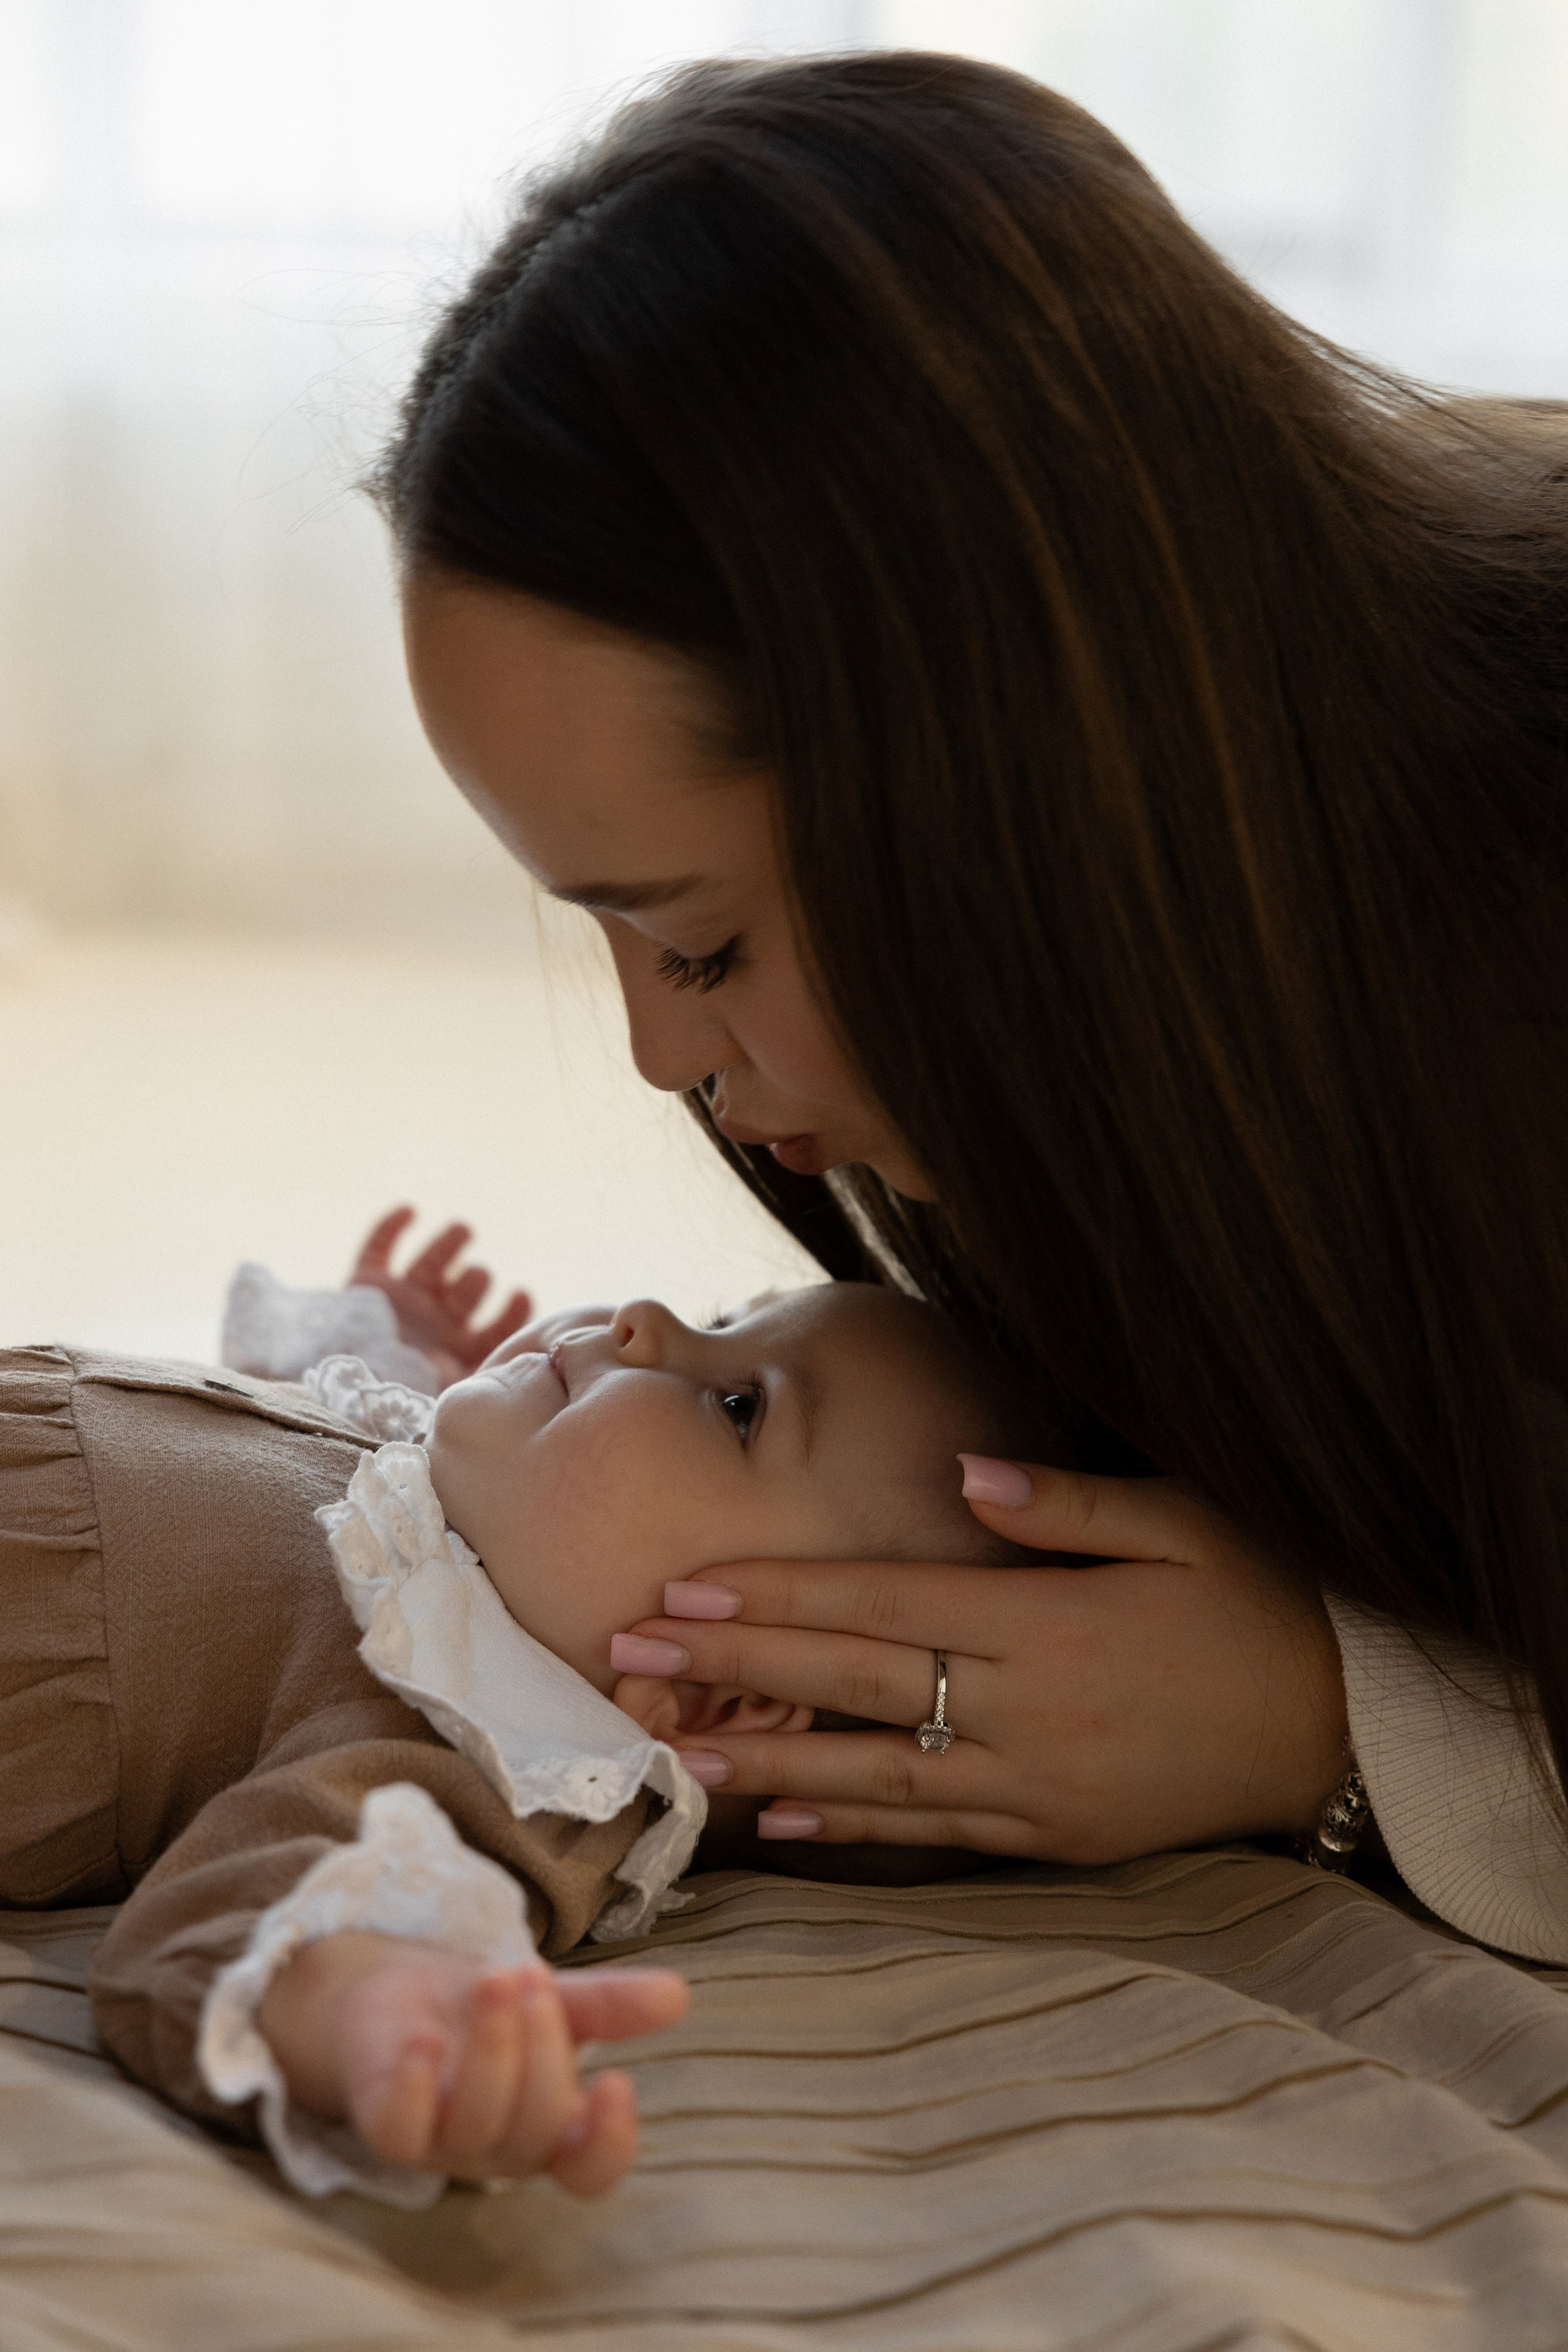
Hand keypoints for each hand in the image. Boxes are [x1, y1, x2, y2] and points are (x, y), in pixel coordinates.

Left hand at [259, 1930, 687, 2191]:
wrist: (393, 1994)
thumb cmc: (482, 2010)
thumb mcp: (554, 2000)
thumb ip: (610, 2005)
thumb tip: (678, 1994)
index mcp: (551, 2129)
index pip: (591, 2170)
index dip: (609, 2142)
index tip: (617, 2081)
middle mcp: (499, 2148)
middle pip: (537, 2127)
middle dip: (543, 2045)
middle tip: (531, 1976)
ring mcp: (441, 2145)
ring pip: (476, 2123)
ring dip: (493, 2044)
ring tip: (496, 1978)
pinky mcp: (388, 2128)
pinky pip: (401, 2133)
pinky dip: (415, 2088)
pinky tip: (423, 2042)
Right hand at [349, 1207, 530, 1386]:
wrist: (327, 1396)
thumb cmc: (382, 1403)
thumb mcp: (423, 1397)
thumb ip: (445, 1380)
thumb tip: (453, 1360)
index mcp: (455, 1352)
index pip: (495, 1330)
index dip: (512, 1313)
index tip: (522, 1295)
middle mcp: (434, 1323)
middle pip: (466, 1292)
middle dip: (476, 1281)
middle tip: (478, 1275)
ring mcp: (403, 1301)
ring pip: (433, 1263)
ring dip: (449, 1244)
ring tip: (464, 1230)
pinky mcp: (366, 1285)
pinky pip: (380, 1249)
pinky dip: (392, 1228)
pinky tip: (410, 1211)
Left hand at [614, 1461, 1348, 1864]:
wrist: (1344, 1727)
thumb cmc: (1257, 1599)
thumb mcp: (1182, 1521)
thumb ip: (1066, 1503)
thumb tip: (967, 1476)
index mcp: (1043, 1622)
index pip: (879, 1604)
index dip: (775, 1598)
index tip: (682, 1590)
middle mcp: (1024, 1708)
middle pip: (852, 1685)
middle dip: (736, 1671)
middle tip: (631, 1664)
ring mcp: (1036, 1783)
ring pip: (875, 1775)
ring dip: (769, 1764)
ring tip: (676, 1755)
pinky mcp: (1056, 1836)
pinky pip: (938, 1833)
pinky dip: (857, 1829)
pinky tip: (785, 1824)